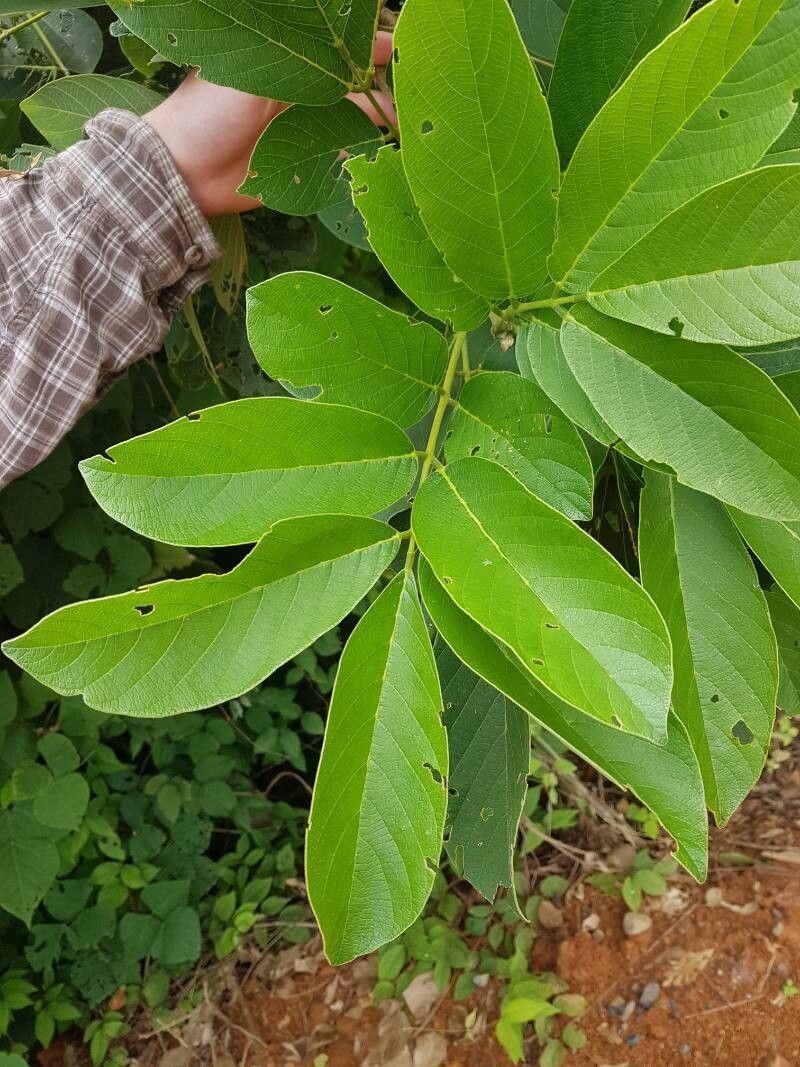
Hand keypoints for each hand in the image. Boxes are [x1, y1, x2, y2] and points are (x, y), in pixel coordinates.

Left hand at [145, 33, 394, 216]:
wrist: (182, 172)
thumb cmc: (207, 112)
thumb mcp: (249, 74)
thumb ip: (293, 63)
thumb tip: (327, 41)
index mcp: (285, 63)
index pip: (334, 48)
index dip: (368, 46)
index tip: (398, 48)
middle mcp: (296, 94)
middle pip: (351, 87)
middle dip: (382, 90)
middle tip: (413, 99)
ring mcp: (300, 131)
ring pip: (351, 124)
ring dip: (378, 127)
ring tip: (406, 131)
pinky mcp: (301, 167)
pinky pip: (340, 161)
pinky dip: (361, 160)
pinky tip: (384, 160)